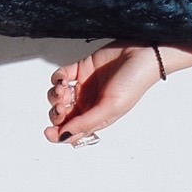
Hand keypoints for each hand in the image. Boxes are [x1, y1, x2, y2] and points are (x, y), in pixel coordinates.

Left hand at [45, 44, 161, 143]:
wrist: (142, 54)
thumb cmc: (135, 83)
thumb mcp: (111, 108)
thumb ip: (86, 123)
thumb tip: (63, 137)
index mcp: (96, 117)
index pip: (72, 131)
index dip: (58, 134)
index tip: (49, 132)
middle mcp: (88, 103)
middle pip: (61, 115)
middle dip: (56, 113)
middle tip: (61, 107)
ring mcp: (84, 85)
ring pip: (58, 95)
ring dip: (55, 95)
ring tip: (63, 89)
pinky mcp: (81, 68)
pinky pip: (61, 75)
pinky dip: (57, 78)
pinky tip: (64, 79)